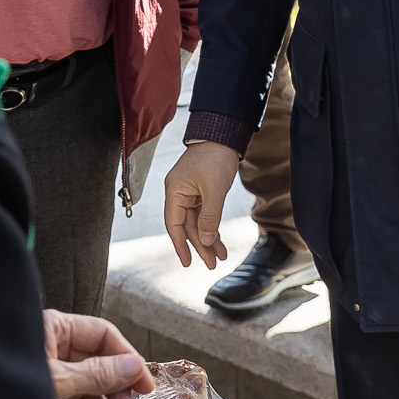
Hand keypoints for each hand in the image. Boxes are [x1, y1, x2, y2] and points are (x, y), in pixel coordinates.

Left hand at [46, 309, 152, 398]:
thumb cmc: (1, 390)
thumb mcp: (55, 380)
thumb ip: (96, 374)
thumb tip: (135, 366)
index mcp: (53, 330)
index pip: (102, 336)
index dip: (127, 360)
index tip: (145, 386)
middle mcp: (53, 351)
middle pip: (100, 370)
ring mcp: (50, 380)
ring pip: (89, 398)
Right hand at [163, 141, 242, 268]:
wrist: (224, 135)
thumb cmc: (216, 158)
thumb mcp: (214, 190)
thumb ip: (209, 217)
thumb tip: (204, 240)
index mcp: (175, 191)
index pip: (174, 224)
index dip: (180, 245)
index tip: (188, 262)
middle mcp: (179, 193)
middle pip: (188, 226)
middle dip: (200, 245)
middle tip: (213, 264)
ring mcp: (190, 192)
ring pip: (198, 222)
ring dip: (209, 239)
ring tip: (221, 256)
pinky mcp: (201, 191)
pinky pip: (205, 214)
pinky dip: (212, 226)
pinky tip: (220, 240)